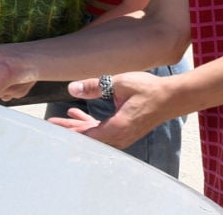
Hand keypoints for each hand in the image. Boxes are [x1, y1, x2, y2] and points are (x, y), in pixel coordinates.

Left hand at [50, 71, 171, 149]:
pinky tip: (77, 113)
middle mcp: (118, 138)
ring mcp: (122, 137)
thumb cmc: (149, 90)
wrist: (173, 97)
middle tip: (49, 125)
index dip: (66, 132)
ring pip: (93, 135)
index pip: (84, 136)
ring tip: (61, 118)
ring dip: (77, 127)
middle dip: (67, 131)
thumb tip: (72, 88)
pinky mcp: (124, 131)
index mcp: (115, 129)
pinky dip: (89, 124)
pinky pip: (102, 131)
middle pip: (86, 139)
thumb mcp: (120, 83)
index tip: (50, 129)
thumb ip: (95, 86)